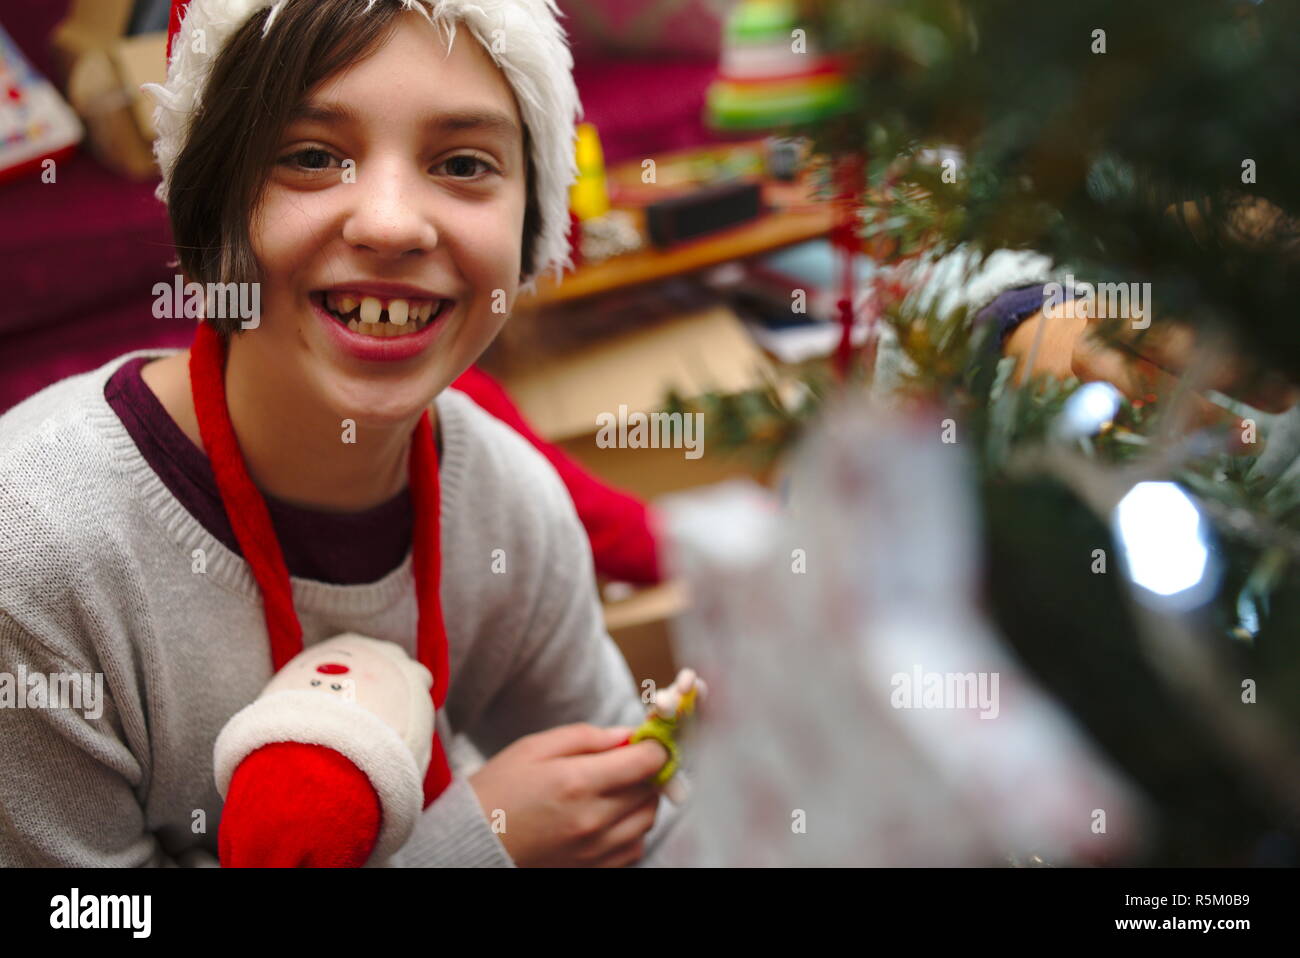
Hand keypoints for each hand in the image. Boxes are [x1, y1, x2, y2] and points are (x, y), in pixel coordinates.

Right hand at [468, 723, 665, 866]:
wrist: (473, 841)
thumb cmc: (499, 790)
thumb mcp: (535, 747)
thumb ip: (586, 737)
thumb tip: (626, 734)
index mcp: (578, 782)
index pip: (646, 762)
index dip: (653, 746)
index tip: (646, 741)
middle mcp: (592, 819)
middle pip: (651, 790)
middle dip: (645, 771)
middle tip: (625, 762)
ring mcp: (594, 849)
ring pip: (648, 820)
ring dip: (641, 801)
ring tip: (615, 790)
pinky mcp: (593, 868)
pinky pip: (635, 848)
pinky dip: (632, 830)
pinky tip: (609, 817)